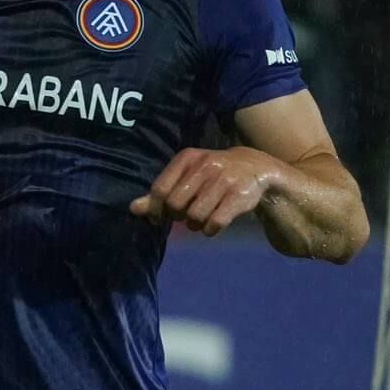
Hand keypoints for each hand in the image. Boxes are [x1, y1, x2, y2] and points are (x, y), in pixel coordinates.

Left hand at [131, 146, 278, 235]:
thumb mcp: (186, 176)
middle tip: (185, 215)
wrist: (256, 168)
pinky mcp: (238, 196)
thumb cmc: (212, 175)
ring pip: (195, 216)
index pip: (160, 189)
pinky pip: (215, 223)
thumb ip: (161, 192)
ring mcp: (224, 180)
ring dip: (194, 224)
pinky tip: (213, 225)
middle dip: (177, 216)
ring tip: (201, 218)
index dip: (155, 209)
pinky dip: (210, 230)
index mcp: (187, 158)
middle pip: (175, 205)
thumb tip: (133, 209)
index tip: (158, 218)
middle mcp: (205, 166)